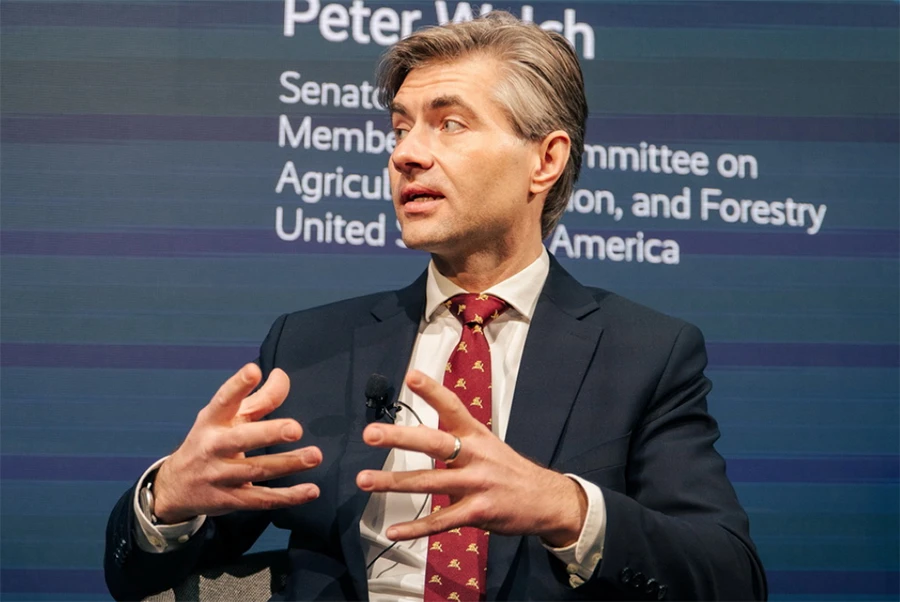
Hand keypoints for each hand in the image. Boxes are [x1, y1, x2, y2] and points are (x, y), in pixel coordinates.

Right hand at [152, 363, 321, 522]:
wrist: (176, 486)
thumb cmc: (212, 441)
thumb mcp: (228, 417)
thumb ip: (259, 398)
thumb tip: (282, 375)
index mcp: (212, 420)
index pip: (223, 400)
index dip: (237, 386)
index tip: (253, 371)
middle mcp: (213, 447)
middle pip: (241, 439)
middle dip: (269, 434)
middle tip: (296, 429)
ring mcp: (219, 476)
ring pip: (256, 470)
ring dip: (287, 464)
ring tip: (314, 456)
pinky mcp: (230, 500)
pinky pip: (262, 499)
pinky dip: (288, 497)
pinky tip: (311, 490)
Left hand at [356, 370, 586, 546]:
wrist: (547, 500)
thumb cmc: (509, 470)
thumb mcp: (487, 444)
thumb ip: (456, 440)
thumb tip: (421, 438)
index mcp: (476, 434)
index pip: (452, 407)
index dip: (432, 391)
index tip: (409, 376)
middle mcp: (475, 455)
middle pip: (434, 443)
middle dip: (400, 437)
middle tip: (370, 434)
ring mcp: (477, 485)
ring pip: (429, 483)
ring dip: (393, 482)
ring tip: (364, 480)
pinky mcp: (479, 513)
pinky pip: (442, 521)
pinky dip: (415, 528)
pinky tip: (393, 530)